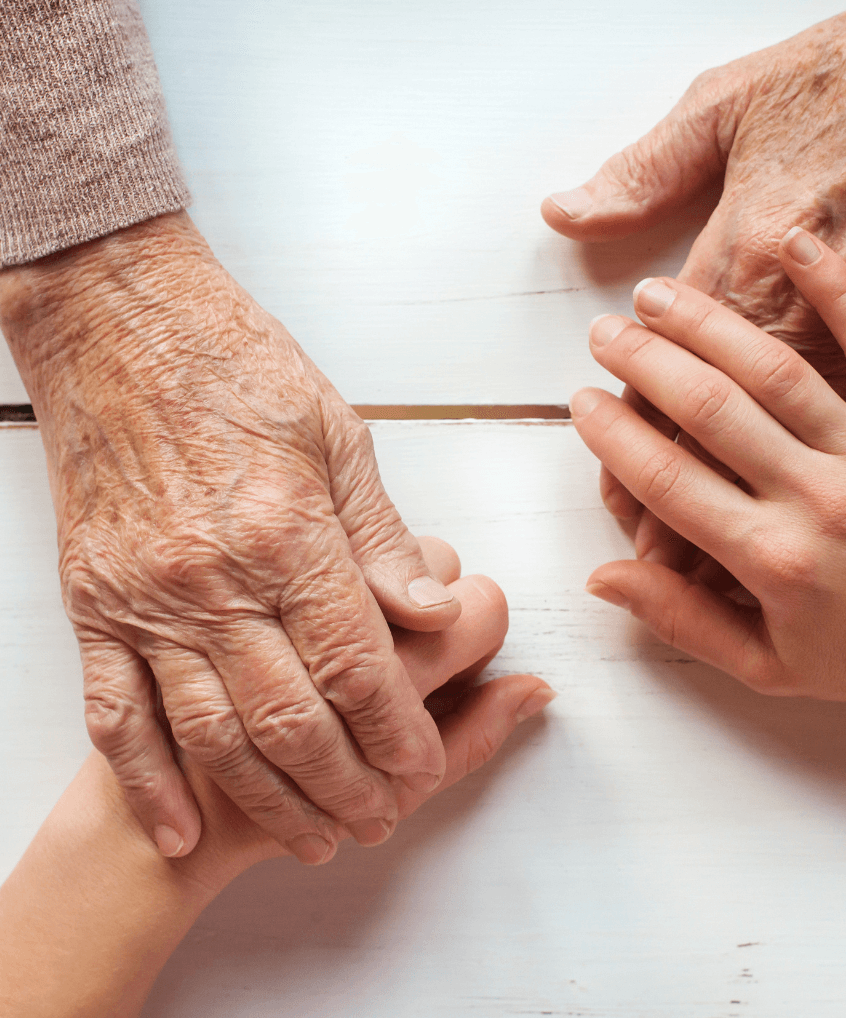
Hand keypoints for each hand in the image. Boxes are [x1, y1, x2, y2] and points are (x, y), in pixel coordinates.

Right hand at [0, 212, 468, 862]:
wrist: (117, 323)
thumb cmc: (235, 365)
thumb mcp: (338, 434)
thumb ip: (383, 537)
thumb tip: (435, 612)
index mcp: (284, 530)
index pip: (355, 661)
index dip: (395, 728)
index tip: (424, 766)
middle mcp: (211, 578)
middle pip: (289, 716)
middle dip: (345, 782)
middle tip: (382, 818)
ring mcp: (144, 598)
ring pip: (211, 732)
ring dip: (266, 799)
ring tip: (313, 838)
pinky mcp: (92, 603)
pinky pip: (115, 712)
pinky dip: (149, 780)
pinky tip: (181, 826)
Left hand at [543, 0, 845, 534]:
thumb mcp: (729, 99)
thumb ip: (644, 169)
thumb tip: (563, 210)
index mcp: (742, 262)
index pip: (660, 379)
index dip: (623, 433)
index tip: (601, 465)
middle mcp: (799, 327)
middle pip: (699, 429)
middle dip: (650, 479)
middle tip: (621, 512)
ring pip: (766, 457)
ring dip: (715, 502)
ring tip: (673, 535)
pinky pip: (841, 463)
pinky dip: (805, 486)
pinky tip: (780, 509)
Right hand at [570, 229, 845, 736]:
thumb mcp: (766, 664)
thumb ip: (680, 619)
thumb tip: (601, 578)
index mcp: (773, 560)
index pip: (668, 481)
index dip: (615, 435)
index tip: (583, 401)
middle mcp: (818, 499)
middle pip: (710, 410)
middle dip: (645, 363)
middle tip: (604, 333)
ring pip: (775, 372)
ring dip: (706, 324)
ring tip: (656, 294)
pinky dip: (838, 289)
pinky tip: (794, 242)